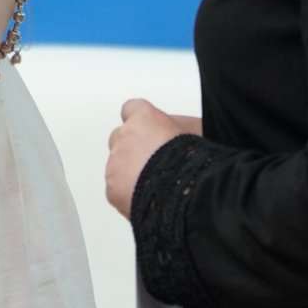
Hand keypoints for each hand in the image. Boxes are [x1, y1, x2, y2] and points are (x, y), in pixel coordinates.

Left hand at [105, 99, 201, 219]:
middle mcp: (125, 136)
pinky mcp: (112, 188)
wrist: (186, 194)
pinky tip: (146, 198)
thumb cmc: (194, 162)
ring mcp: (115, 163)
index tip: (147, 131)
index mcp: (145, 117)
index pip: (131, 109)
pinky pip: (116, 188)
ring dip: (129, 172)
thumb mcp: (195, 131)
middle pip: (120, 137)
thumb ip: (176, 126)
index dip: (140, 123)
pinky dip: (126, 193)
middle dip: (131, 148)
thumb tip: (171, 130)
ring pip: (117, 164)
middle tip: (151, 162)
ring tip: (153, 185)